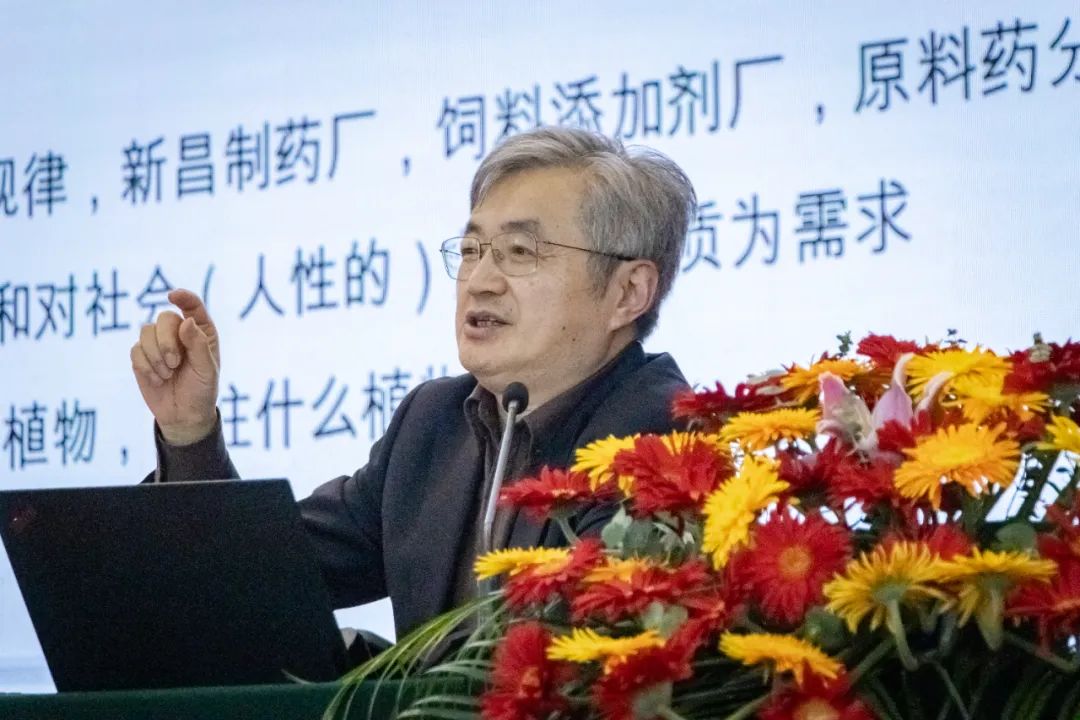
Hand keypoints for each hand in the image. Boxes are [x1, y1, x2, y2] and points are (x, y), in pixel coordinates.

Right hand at [130, 289, 220, 445]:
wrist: (184, 415)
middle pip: (164, 318)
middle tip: (174, 363)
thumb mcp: (207, 370)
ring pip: (146, 332)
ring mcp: (158, 344)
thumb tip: (186, 321)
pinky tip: (158, 380)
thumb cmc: (202, 390)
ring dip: (155, 355)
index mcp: (201, 332)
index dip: (184, 297)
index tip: (173, 295)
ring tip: (168, 374)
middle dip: (166, 341)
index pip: (192, 306)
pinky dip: (146, 366)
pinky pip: (135, 350)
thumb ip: (198, 345)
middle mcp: (178, 333)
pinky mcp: (142, 357)